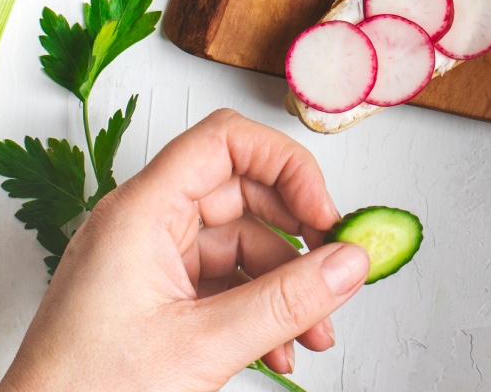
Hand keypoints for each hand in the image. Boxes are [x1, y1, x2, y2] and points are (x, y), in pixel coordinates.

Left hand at [0, 109, 369, 391]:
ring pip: (237, 244)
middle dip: (295, 234)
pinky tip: (281, 350)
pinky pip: (220, 284)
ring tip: (314, 333)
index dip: (284, 165)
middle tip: (334, 268)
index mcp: (141, 210)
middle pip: (240, 191)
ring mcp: (147, 262)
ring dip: (284, 286)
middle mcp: (143, 223)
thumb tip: (349, 263)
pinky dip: (256, 310)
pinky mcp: (152, 299)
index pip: (225, 140)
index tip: (322, 213)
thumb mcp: (201, 349)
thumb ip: (285, 303)